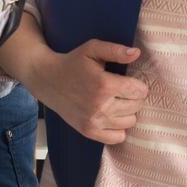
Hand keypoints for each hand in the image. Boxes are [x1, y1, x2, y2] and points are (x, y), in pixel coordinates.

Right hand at [18, 31, 148, 145]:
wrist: (47, 80)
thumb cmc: (72, 63)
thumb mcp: (92, 49)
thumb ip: (115, 50)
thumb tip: (136, 54)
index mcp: (104, 84)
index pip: (139, 91)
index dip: (139, 84)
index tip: (131, 81)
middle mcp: (100, 106)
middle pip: (136, 106)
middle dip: (134, 96)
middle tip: (122, 90)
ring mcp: (94, 121)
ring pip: (130, 121)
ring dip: (127, 111)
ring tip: (116, 101)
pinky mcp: (89, 131)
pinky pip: (118, 137)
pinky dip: (119, 128)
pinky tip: (112, 116)